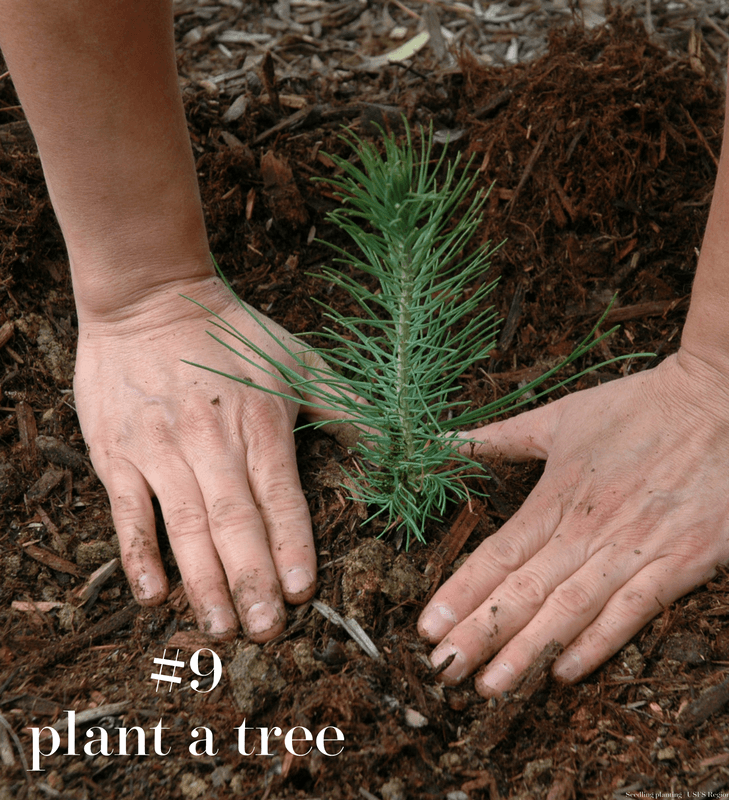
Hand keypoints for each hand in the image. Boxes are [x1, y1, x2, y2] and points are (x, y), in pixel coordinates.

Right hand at [74, 275, 343, 640]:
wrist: (149, 297)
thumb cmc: (232, 332)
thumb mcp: (298, 359)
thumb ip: (345, 406)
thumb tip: (395, 444)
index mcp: (260, 422)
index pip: (280, 496)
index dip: (292, 545)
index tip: (303, 592)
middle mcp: (211, 440)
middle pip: (234, 520)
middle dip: (252, 580)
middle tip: (266, 632)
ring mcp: (160, 448)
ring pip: (184, 525)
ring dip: (203, 580)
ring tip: (220, 628)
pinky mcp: (119, 452)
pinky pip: (128, 510)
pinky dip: (138, 554)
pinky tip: (154, 594)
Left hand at [418, 350, 728, 692]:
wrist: (723, 401)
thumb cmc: (638, 406)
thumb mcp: (561, 416)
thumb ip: (501, 438)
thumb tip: (447, 440)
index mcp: (556, 496)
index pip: (497, 555)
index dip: (461, 593)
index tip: (427, 626)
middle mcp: (587, 530)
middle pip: (523, 591)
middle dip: (479, 634)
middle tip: (443, 670)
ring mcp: (633, 550)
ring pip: (569, 610)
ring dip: (526, 651)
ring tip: (490, 686)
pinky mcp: (680, 564)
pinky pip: (632, 612)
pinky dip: (597, 643)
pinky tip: (564, 672)